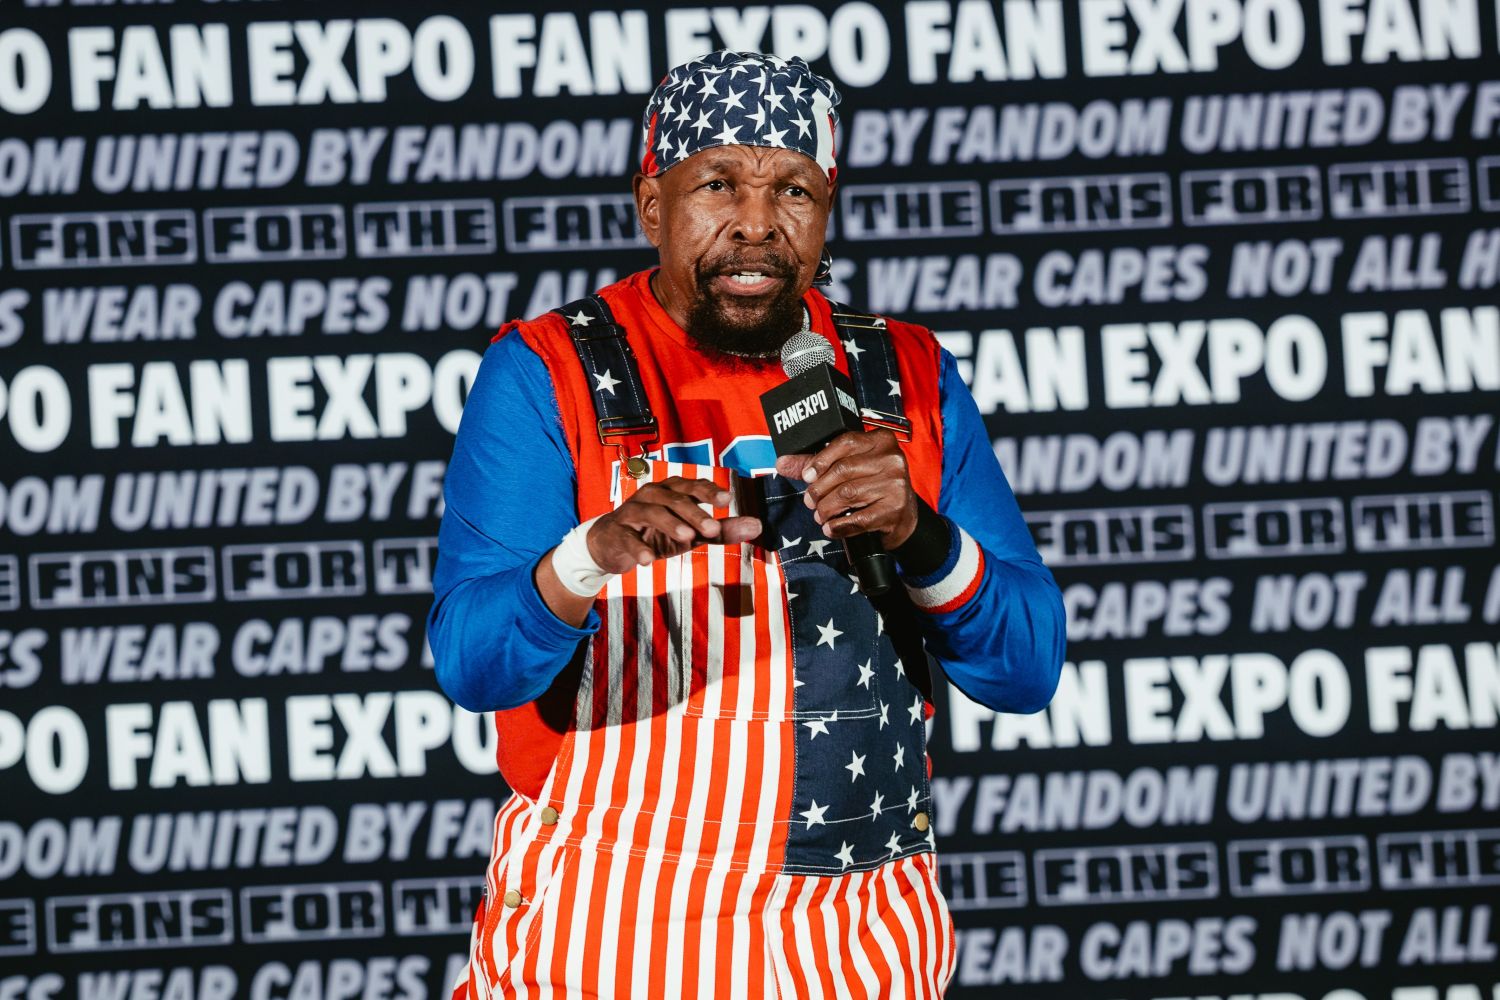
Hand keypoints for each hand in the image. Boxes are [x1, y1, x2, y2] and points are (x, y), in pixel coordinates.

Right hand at [586, 476, 761, 572]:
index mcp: (672, 492)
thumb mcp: (691, 534)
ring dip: (671, 524)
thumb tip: (757, 526)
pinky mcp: (617, 532)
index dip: (708, 491)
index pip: (693, 486)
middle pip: (675, 499)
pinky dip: (638, 548)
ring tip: (688, 538)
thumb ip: (722, 530)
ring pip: (652, 512)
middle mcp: (652, 495)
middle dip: (695, 513)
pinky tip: (649, 561)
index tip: (726, 500)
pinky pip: (628, 538)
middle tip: (713, 529)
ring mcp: (633, 512)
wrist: (611, 544)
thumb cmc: (656, 534)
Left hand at [774, 430, 917, 547]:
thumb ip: (817, 464)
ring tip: (819, 515)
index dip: (821, 460)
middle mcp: (892, 459)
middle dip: (819, 489)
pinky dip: (838, 526)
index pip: (846, 442)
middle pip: (843, 470)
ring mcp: (896, 484)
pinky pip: (858, 519)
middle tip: (809, 501)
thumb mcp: (850, 469)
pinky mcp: (895, 510)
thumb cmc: (873, 487)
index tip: (806, 477)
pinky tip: (830, 528)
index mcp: (881, 440)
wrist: (903, 517)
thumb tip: (782, 463)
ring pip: (848, 494)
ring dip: (826, 509)